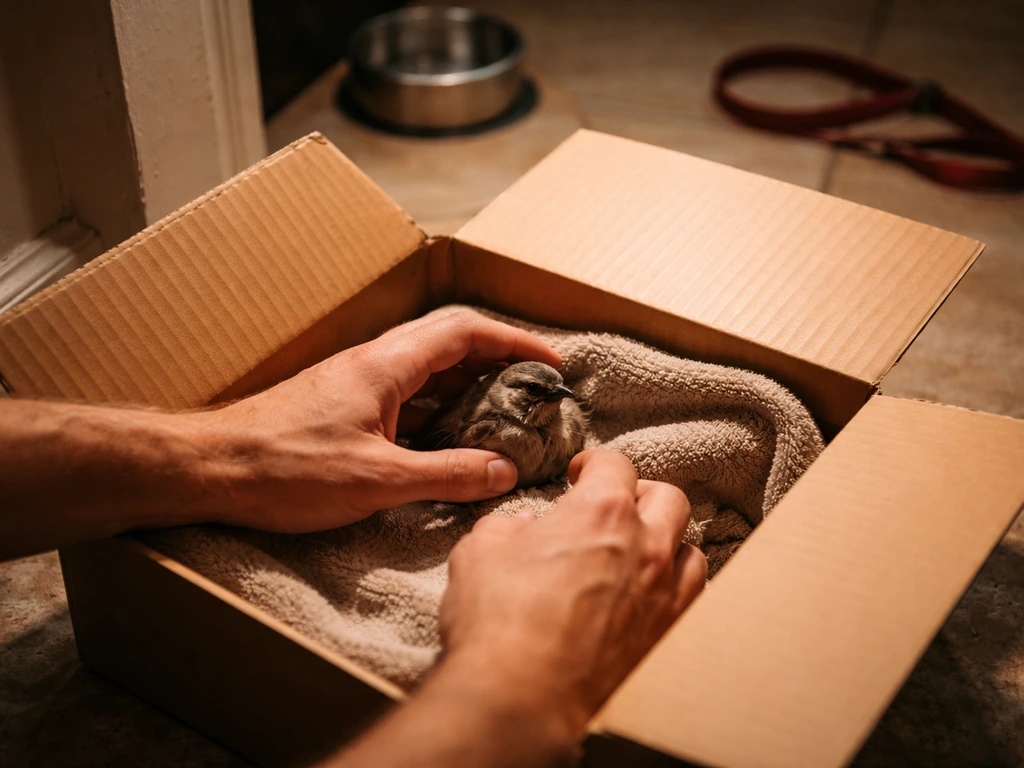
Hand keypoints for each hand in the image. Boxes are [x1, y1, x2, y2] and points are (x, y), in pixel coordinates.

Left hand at [191, 309, 560, 532]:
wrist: (208, 468)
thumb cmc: (284, 467)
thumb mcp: (377, 479)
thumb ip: (447, 474)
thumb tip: (503, 472)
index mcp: (387, 365)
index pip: (465, 332)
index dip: (514, 341)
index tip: (551, 361)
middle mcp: (373, 363)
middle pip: (450, 342)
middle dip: (499, 358)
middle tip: (535, 385)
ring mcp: (355, 383)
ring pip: (427, 369)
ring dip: (468, 383)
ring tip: (505, 411)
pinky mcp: (341, 407)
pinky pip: (405, 396)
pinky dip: (438, 409)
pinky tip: (449, 438)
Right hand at [437, 449, 707, 741]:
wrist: (522, 696)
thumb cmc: (498, 620)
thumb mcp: (480, 552)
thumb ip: (508, 528)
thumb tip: (524, 528)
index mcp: (600, 511)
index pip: (615, 464)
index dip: (594, 464)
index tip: (580, 474)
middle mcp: (644, 544)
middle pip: (667, 498)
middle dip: (640, 495)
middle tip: (613, 508)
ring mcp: (664, 593)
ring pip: (689, 548)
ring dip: (666, 541)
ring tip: (638, 553)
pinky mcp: (669, 636)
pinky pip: (692, 597)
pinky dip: (675, 586)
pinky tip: (649, 595)